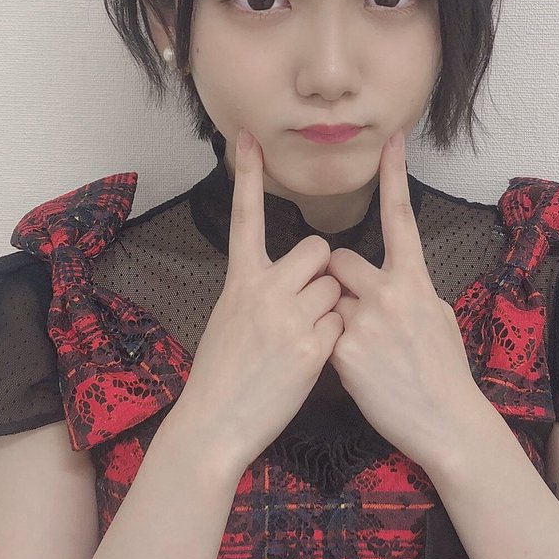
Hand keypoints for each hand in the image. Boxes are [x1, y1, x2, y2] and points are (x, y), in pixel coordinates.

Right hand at [175, 128, 343, 477]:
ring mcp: (287, 318)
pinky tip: (312, 360)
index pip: (245, 217)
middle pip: (320, 250)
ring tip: (307, 338)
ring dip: (335, 307)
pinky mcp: (310, 348)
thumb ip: (255, 291)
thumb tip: (279, 276)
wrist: (215, 422)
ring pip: (338, 286)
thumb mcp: (228, 319)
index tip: (247, 136)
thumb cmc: (223, 374)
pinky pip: (343, 323)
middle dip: (326, 271)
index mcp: (240, 281)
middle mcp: (263, 291)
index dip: (248, 176)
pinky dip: (337, 339)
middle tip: (310, 304)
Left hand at [324, 129, 483, 473]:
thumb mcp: (439, 320)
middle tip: (354, 316)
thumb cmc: (445, 374)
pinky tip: (357, 373)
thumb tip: (397, 279)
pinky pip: (321, 334)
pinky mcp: (343, 352)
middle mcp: (390, 294)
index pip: (401, 218)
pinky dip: (330, 350)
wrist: (447, 424)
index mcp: (416, 281)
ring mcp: (366, 322)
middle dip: (335, 281)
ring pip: (325, 298)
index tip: (390, 139)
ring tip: (362, 351)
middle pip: (338, 261)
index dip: (394, 177)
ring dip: (330, 317)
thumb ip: (412, 292)